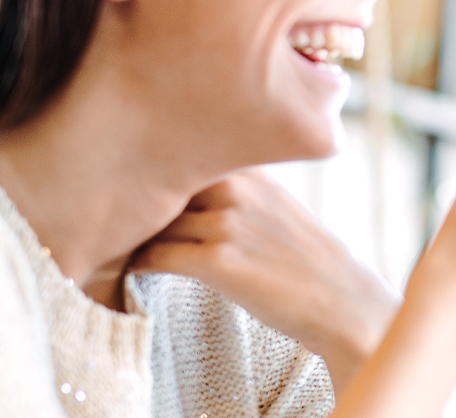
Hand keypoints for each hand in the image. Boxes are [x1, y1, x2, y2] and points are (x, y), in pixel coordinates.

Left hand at [132, 169, 399, 388]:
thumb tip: (195, 186)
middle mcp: (239, 189)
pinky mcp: (219, 263)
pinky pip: (157, 255)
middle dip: (137, 197)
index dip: (157, 166)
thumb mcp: (282, 206)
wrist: (345, 303)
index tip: (131, 177)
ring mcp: (228, 224)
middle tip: (111, 212)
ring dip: (134, 233)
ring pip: (156, 220)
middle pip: (163, 181)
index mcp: (254, 171)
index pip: (187, 152)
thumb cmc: (311, 261)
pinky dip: (139, 263)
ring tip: (118, 243)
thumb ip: (243, 189)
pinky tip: (135, 270)